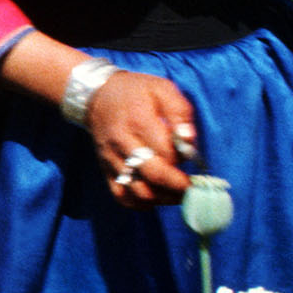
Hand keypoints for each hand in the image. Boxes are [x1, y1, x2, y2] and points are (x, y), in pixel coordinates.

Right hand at [89, 71, 199, 208]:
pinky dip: (140, 204)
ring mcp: (112, 159)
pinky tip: (155, 198)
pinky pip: (121, 196)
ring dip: (162, 198)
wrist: (96, 95)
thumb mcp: (161, 88)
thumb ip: (180, 112)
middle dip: (178, 186)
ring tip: (177, 194)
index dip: (184, 159)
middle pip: (153, 174)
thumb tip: (189, 140)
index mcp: (139, 121)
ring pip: (138, 191)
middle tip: (192, 187)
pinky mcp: (106, 170)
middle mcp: (123, 143)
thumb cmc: (135, 92)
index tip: (195, 159)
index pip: (166, 151)